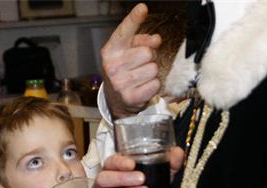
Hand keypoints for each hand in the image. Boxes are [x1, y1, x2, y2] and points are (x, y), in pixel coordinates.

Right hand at [100, 3, 161, 119]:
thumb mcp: (127, 52)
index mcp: (110, 51)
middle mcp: (112, 66)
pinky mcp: (131, 97)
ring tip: (141, 77)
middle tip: (141, 64)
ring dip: (151, 73)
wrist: (116, 100)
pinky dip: (153, 85)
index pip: (124, 32)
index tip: (142, 9)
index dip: (134, 19)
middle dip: (149, 57)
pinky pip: (155, 84)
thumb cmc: (123, 71)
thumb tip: (156, 39)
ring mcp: (120, 83)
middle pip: (147, 51)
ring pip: (153, 68)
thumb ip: (141, 41)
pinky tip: (143, 86)